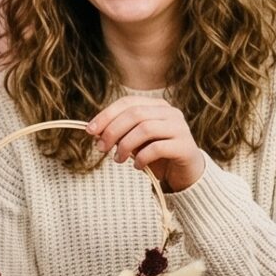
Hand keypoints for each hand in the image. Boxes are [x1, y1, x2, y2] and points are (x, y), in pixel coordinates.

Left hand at [85, 96, 205, 192]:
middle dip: (113, 131)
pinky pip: (157, 148)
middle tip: (101, 148)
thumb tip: (96, 132)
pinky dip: (142, 158)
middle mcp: (170, 112)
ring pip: (146, 128)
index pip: (128, 102)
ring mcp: (180, 128)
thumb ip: (120, 133)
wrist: (186, 173)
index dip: (106, 115)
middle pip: (135, 114)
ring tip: (118, 159)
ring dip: (125, 145)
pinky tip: (137, 166)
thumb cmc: (157, 155)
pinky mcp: (185, 147)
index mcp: (157, 106)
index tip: (90, 131)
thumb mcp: (136, 141)